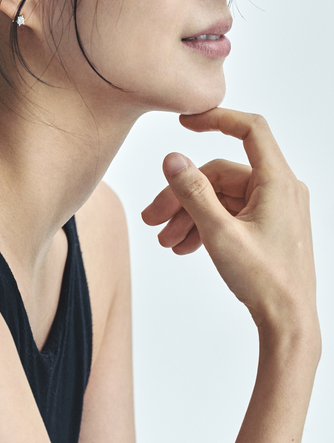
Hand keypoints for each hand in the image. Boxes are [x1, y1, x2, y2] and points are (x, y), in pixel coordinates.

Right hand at [141, 108, 317, 331]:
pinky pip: (230, 215)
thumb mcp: (220, 234)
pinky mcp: (267, 228)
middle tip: (153, 218)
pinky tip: (182, 246)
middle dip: (183, 195)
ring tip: (165, 240)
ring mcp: (274, 210)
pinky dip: (204, 226)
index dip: (216, 119)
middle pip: (221, 175)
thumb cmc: (265, 281)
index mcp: (277, 182)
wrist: (289, 323)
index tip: (185, 122)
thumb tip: (173, 160)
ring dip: (189, 215)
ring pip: (221, 198)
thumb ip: (193, 193)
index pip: (250, 130)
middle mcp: (280, 190)